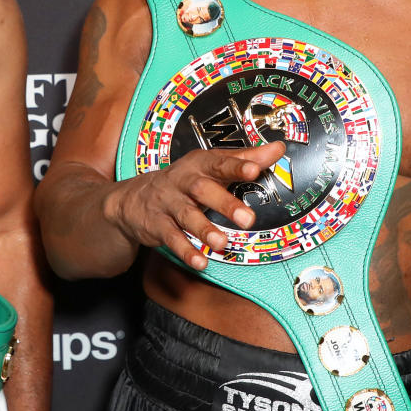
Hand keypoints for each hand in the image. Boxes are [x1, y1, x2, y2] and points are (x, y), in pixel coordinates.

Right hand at [104, 141, 285, 270]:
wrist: (133, 199)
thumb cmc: (183, 182)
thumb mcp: (211, 166)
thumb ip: (245, 159)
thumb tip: (277, 149)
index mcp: (199, 165)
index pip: (219, 162)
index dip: (237, 166)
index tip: (255, 169)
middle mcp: (183, 182)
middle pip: (202, 189)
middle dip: (224, 203)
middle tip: (247, 218)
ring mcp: (168, 204)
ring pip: (186, 215)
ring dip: (204, 230)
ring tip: (222, 243)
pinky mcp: (157, 225)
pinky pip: (171, 238)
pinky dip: (185, 251)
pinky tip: (200, 262)